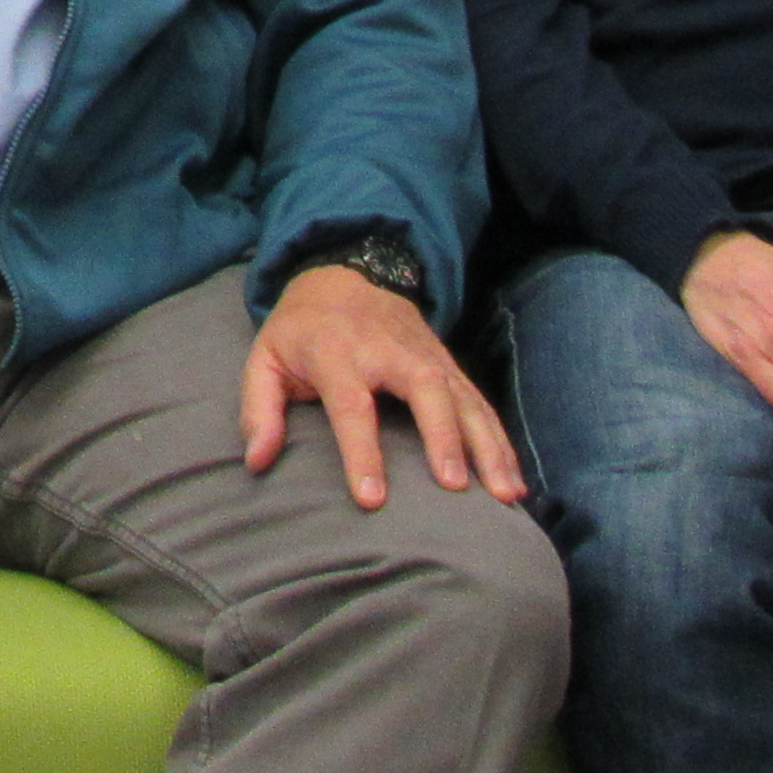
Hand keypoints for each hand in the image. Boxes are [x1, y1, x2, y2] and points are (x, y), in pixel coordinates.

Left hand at [248, 266, 524, 507]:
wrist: (346, 272)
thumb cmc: (301, 330)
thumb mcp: (265, 358)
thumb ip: (258, 408)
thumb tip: (257, 461)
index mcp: (337, 353)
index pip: (352, 406)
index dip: (362, 453)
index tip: (372, 500)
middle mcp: (389, 352)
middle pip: (424, 391)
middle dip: (441, 438)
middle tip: (453, 488)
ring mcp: (426, 356)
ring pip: (464, 398)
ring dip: (487, 447)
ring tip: (503, 495)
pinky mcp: (449, 365)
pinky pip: (480, 404)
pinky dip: (500, 442)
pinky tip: (514, 481)